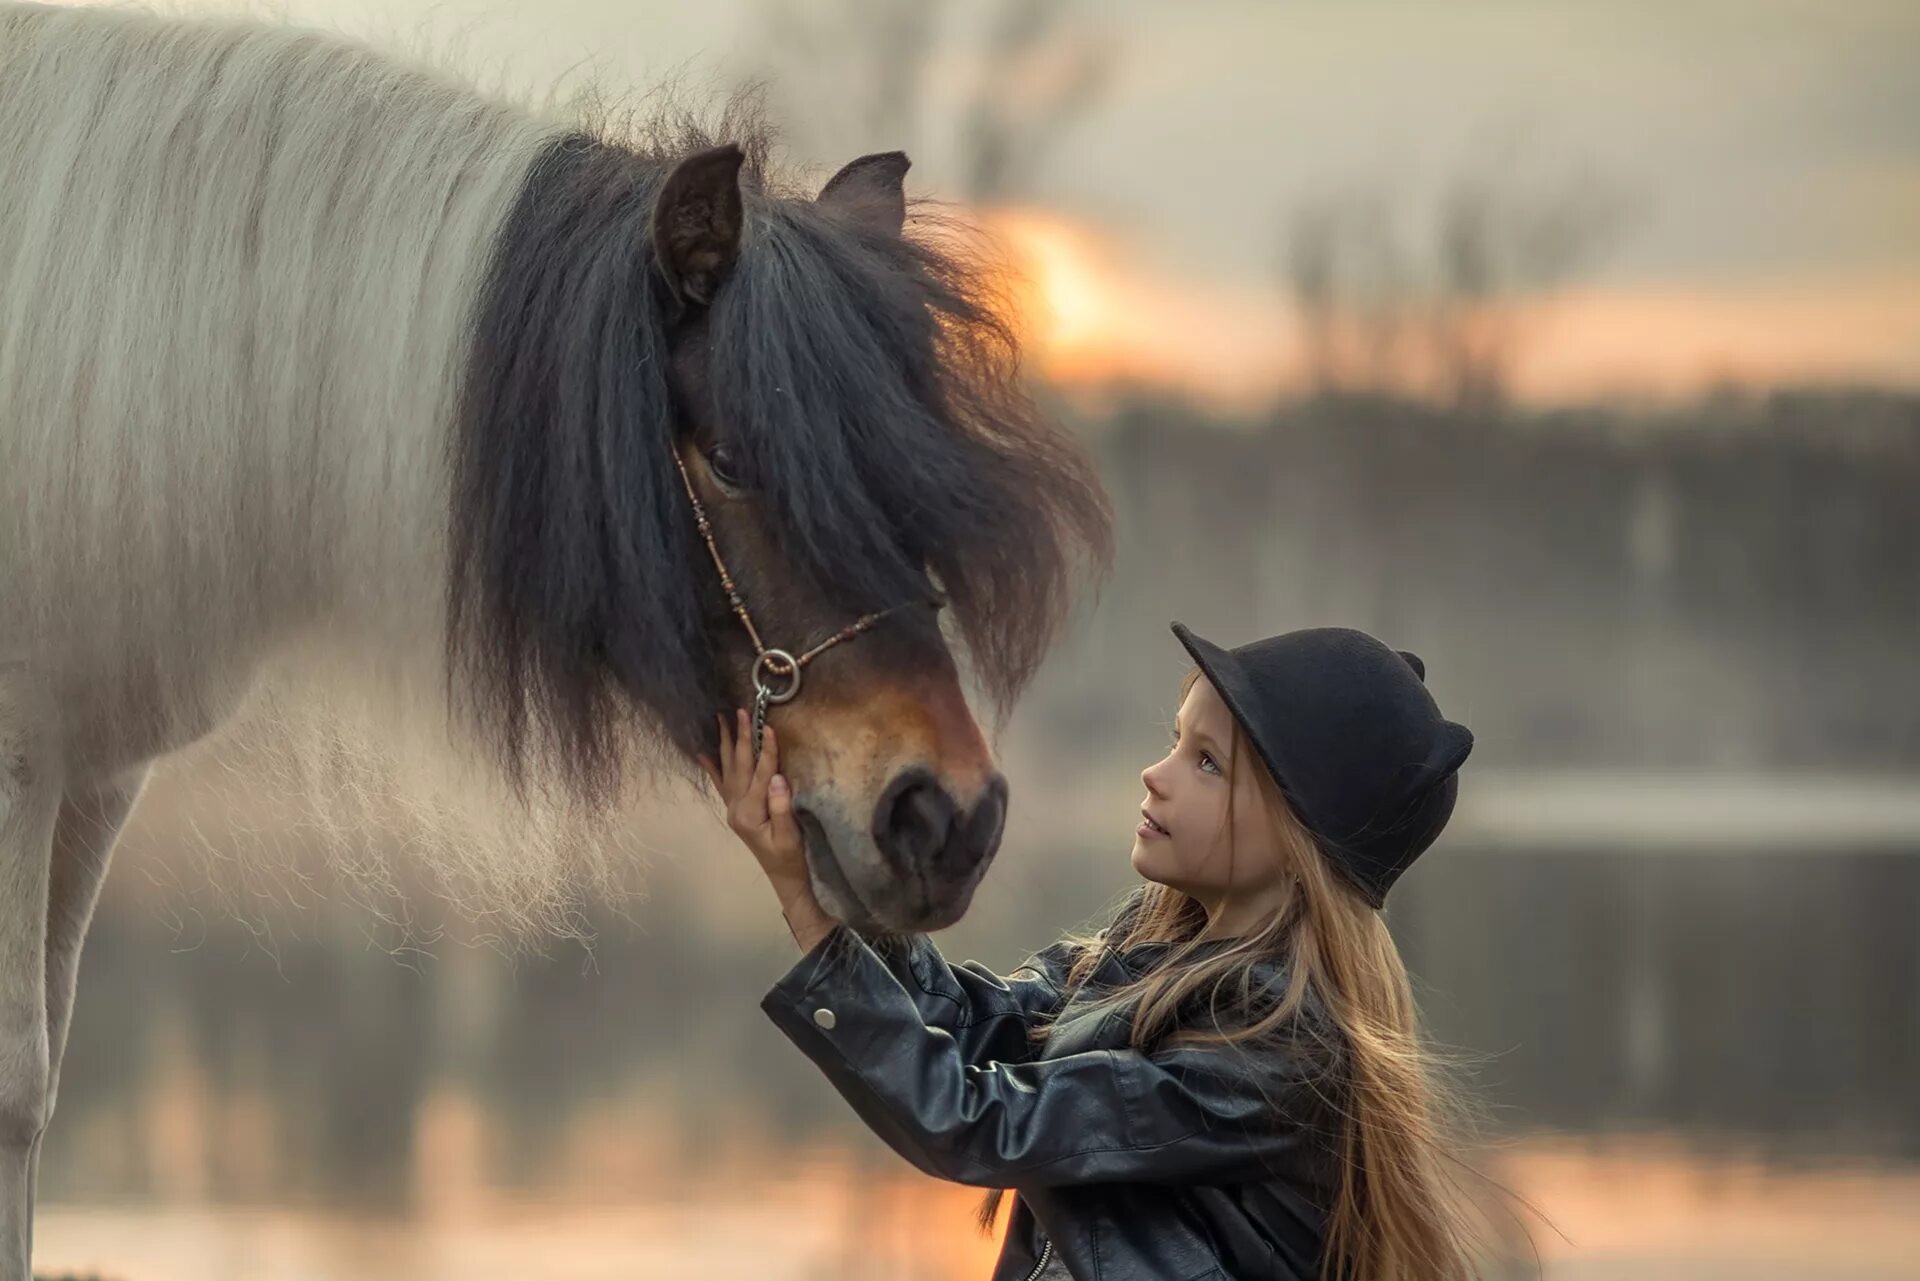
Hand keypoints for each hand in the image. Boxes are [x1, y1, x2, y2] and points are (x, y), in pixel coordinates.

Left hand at [698, 708, 835, 947]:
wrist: (783, 876)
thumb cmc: (790, 857)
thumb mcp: (790, 834)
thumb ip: (782, 806)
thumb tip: (777, 777)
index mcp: (750, 813)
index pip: (760, 774)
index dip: (766, 750)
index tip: (768, 726)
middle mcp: (736, 808)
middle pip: (739, 766)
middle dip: (740, 737)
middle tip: (740, 711)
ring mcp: (733, 809)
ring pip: (727, 770)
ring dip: (725, 743)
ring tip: (720, 720)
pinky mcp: (735, 810)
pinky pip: (720, 784)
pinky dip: (711, 767)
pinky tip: (703, 752)